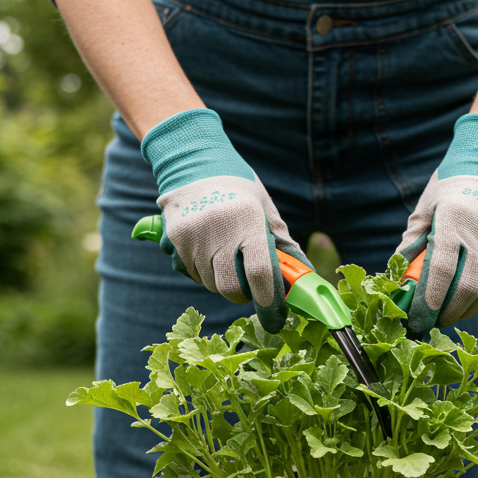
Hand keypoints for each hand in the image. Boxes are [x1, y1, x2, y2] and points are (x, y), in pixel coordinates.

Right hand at [141, 109, 309, 332]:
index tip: (273, 314)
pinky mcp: (173, 240)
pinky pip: (190, 273)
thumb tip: (303, 278)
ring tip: (225, 256)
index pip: (259, 272)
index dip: (268, 299)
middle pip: (230, 287)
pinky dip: (202, 271)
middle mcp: (219, 230)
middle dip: (242, 295)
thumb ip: (283, 246)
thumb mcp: (266, 211)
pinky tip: (206, 249)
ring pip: (209, 284)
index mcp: (248, 221)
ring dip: (221, 281)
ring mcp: (192, 236)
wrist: (196, 164)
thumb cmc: (240, 190)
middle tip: (248, 285)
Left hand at [395, 114, 477, 337]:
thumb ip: (410, 244)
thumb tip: (397, 281)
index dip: (430, 300)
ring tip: (450, 317)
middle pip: (467, 287)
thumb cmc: (447, 192)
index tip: (418, 319)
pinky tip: (471, 305)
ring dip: (467, 311)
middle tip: (432, 323)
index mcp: (454, 219)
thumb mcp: (423, 211)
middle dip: (448, 313)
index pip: (442, 270)